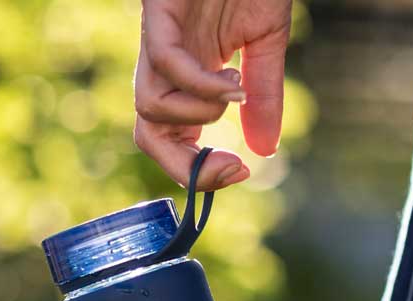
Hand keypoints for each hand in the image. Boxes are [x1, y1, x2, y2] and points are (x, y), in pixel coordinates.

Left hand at [133, 0, 291, 190]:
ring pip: (149, 106)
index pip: (172, 141)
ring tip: (235, 94)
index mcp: (187, 79)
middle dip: (184, 165)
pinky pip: (166, 63)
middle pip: (147, 135)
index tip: (241, 171)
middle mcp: (166, 66)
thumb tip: (265, 151)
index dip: (198, 169)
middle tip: (231, 169)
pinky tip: (231, 79)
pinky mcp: (158, 12)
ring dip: (199, 114)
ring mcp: (158, 40)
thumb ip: (263, 98)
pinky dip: (200, 83)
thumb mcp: (265, 46)